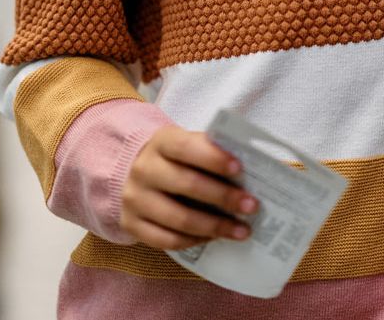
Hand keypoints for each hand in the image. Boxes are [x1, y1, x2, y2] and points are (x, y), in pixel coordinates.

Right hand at [120, 125, 257, 250]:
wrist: (131, 174)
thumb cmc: (173, 161)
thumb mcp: (186, 146)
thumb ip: (209, 152)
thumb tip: (249, 171)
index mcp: (161, 143)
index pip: (186, 147)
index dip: (213, 158)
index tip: (239, 169)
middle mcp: (144, 170)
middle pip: (187, 185)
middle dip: (224, 197)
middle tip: (251, 206)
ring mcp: (135, 199)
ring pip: (179, 219)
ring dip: (215, 226)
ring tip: (242, 230)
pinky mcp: (131, 225)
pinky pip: (167, 240)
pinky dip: (195, 241)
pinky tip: (213, 238)